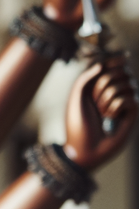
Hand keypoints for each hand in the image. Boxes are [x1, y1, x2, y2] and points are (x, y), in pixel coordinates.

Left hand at [64, 54, 137, 171]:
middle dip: (104, 83)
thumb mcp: (75, 97)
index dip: (114, 60)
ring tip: (101, 113)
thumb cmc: (77, 124)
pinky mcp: (132, 113)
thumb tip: (103, 64)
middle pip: (122, 71)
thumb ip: (85, 77)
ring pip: (128, 84)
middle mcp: (114, 91)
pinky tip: (110, 118)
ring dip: (108, 98)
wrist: (83, 148)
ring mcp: (125, 101)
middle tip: (94, 101)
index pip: (114, 65)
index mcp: (99, 86)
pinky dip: (116, 107)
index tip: (108, 64)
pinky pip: (131, 98)